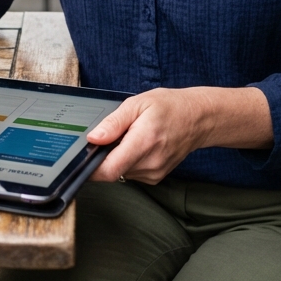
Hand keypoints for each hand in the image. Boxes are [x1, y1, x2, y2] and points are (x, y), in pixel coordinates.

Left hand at [86, 89, 206, 183]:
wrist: (198, 119)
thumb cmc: (170, 107)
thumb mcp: (137, 103)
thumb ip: (113, 122)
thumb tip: (93, 138)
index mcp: (144, 142)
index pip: (108, 170)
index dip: (90, 168)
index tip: (81, 158)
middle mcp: (150, 163)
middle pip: (112, 171)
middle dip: (104, 155)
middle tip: (112, 135)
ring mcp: (154, 173)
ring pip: (120, 172)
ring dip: (117, 157)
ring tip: (130, 137)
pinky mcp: (156, 177)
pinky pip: (131, 172)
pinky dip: (128, 160)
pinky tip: (138, 145)